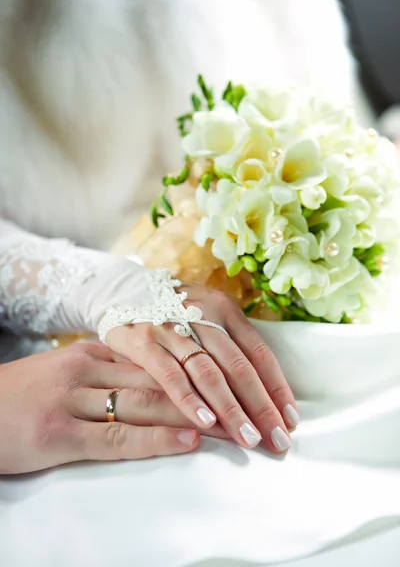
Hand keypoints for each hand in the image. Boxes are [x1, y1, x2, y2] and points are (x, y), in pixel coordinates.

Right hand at [0, 343, 226, 474]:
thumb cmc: (26, 395)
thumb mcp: (73, 372)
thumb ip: (113, 373)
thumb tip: (159, 383)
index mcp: (98, 352)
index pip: (165, 362)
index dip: (207, 375)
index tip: (244, 387)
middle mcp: (91, 368)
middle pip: (166, 380)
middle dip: (216, 395)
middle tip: (256, 410)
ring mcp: (74, 398)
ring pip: (149, 402)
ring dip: (200, 416)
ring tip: (241, 428)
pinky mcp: (59, 433)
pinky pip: (118, 434)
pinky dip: (157, 436)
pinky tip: (189, 438)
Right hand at [106, 285, 298, 453]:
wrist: (120, 289)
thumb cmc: (172, 313)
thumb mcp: (205, 317)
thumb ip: (228, 346)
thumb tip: (263, 392)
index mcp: (224, 310)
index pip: (260, 353)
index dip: (277, 388)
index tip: (291, 419)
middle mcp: (203, 316)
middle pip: (239, 367)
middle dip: (262, 407)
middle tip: (278, 440)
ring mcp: (173, 327)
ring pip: (209, 373)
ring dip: (231, 409)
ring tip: (248, 439)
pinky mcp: (144, 341)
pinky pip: (170, 375)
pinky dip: (189, 399)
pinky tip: (205, 423)